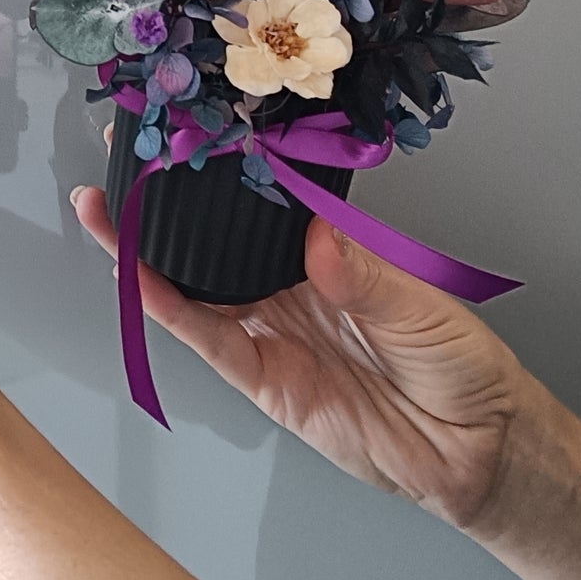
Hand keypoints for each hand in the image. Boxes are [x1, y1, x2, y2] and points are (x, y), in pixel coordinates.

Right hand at [72, 133, 533, 531]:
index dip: (220, 166)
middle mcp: (286, 282)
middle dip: (163, 200)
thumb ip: (364, 276)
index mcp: (324, 249)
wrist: (476, 451)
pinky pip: (207, 340)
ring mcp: (270, 328)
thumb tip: (318, 242)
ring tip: (104, 210)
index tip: (186, 128)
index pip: (260, 199)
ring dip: (144, 250)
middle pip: (211, 236)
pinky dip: (168, 312)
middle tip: (120, 157)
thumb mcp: (420, 304)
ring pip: (192, 283)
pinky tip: (135, 281)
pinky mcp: (263, 378)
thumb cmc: (459, 362)